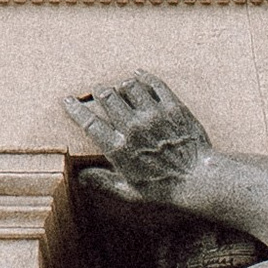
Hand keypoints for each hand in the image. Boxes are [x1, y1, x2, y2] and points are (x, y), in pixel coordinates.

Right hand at [65, 73, 219, 207]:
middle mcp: (134, 128)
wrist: (199, 180)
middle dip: (99, 91)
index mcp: (119, 148)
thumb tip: (80, 177)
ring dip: (122, 85)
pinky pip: (155, 84)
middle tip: (99, 91)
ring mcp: (155, 116)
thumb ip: (103, 182)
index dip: (75, 109)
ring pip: (130, 86)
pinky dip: (145, 77)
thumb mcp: (130, 192)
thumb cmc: (164, 189)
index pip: (89, 122)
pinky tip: (139, 75)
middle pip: (107, 97)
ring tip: (122, 88)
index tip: (68, 101)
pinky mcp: (173, 108)